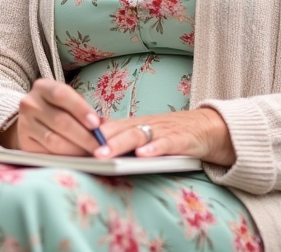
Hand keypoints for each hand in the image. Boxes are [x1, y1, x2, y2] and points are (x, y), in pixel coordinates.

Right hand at [1, 79, 102, 156]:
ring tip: (91, 154)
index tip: (96, 124)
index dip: (80, 109)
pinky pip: (46, 153)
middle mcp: (30, 103)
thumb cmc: (59, 108)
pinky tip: (76, 159)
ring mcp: (24, 123)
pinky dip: (64, 158)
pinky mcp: (24, 143)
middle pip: (60, 121)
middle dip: (83, 136)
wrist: (32, 119)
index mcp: (43, 87)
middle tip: (100, 146)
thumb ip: (85, 110)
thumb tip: (104, 125)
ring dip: (76, 149)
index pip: (62, 95)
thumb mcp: (70, 101)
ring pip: (53, 140)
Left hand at [94, 108, 235, 166]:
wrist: (210, 127)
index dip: (89, 135)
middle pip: (119, 130)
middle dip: (99, 140)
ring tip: (104, 154)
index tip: (69, 142)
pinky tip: (143, 156)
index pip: (107, 127)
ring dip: (120, 144)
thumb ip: (120, 133)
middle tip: (81, 150)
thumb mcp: (144, 130)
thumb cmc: (172, 132)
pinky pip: (167, 143)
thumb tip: (88, 136)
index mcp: (135, 124)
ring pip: (138, 135)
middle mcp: (146, 125)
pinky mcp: (182, 139)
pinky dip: (155, 149)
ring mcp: (164, 131)